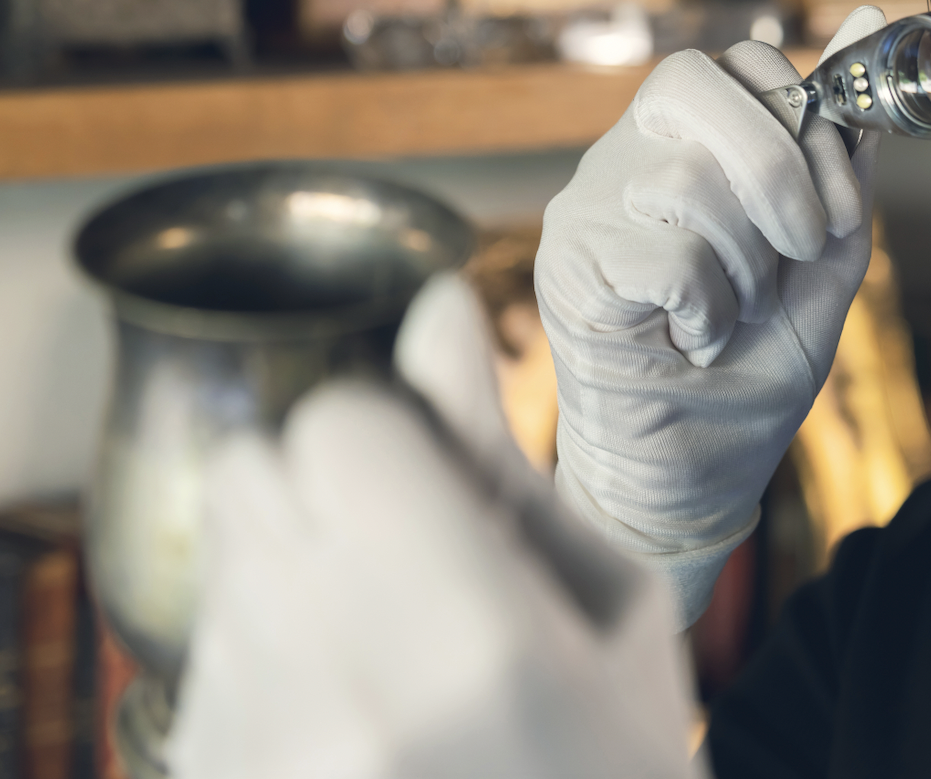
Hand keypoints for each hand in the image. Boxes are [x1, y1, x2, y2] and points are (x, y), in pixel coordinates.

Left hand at [168, 273, 702, 778]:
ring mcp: (255, 756)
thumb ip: (496, 457)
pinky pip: (204, 650)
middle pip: (253, 470)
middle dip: (335, 486)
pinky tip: (352, 713)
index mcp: (465, 636)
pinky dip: (267, 651)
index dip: (397, 439)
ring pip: (222, 553)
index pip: (334, 423)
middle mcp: (332, 696)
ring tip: (392, 649)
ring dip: (296, 562)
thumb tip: (438, 308)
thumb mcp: (602, 608)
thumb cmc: (616, 769)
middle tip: (419, 563)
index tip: (448, 492)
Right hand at [536, 8, 886, 627]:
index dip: (805, 119)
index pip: (739, 61)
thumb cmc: (756, 361)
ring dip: (744, 265)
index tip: (834, 207)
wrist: (701, 472)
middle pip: (693, 83)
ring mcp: (585, 206)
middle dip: (775, 168)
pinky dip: (706, 308)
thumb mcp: (825, 250)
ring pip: (687, 182)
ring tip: (732, 314)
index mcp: (689, 141)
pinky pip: (663, 255)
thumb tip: (874, 20)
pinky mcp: (567, 268)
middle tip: (798, 245)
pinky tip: (694, 340)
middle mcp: (625, 156)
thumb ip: (844, 148)